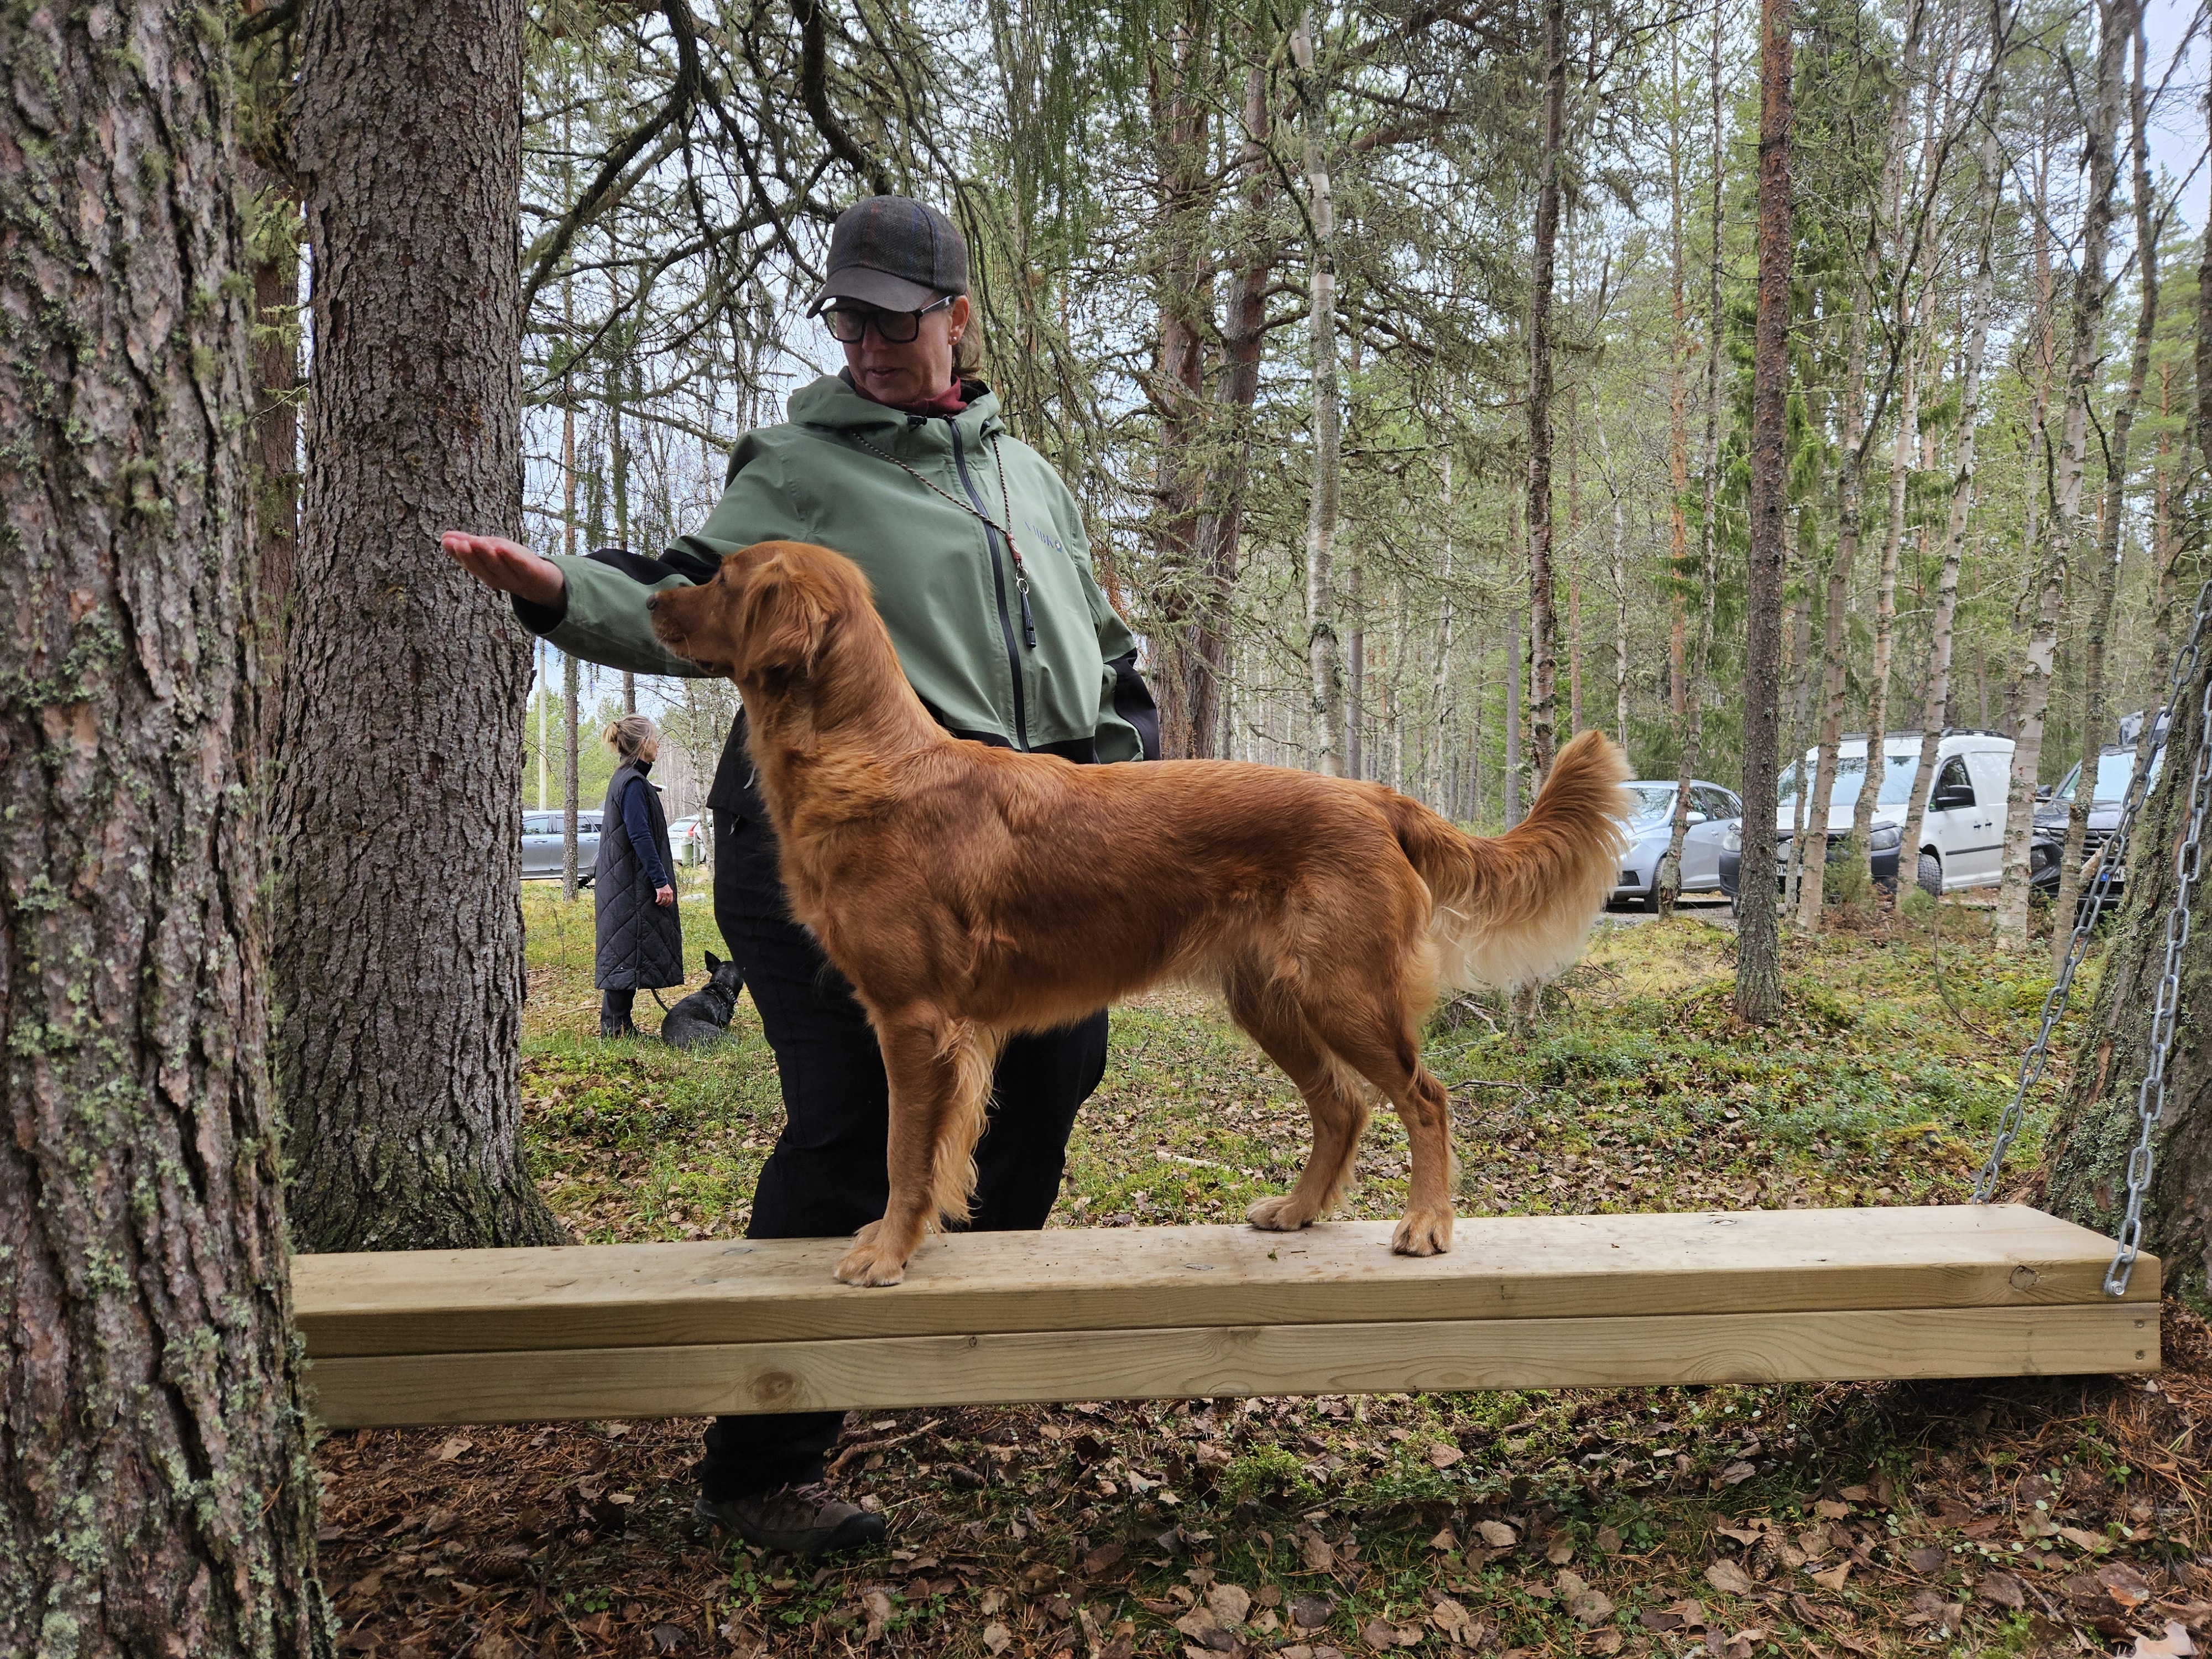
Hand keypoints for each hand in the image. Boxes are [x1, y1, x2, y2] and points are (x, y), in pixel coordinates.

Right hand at [442, 531, 565, 606]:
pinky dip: (512, 559)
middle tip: (459, 543)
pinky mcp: (533, 575)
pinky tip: (503, 548)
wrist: (546, 583)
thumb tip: (444, 536)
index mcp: (486, 572)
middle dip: (469, 555)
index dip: (457, 554)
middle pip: (482, 567)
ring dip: (487, 555)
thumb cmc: (515, 564)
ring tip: (476, 542)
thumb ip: (470, 543)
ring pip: (499, 567)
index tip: (445, 542)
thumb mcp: (492, 550)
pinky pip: (521, 567)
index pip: (469, 563)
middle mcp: (498, 578)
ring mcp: (515, 578)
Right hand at [655, 884, 674, 906]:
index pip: (671, 900)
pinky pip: (659, 899)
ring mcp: (664, 893)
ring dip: (660, 903)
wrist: (660, 881)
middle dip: (664, 904)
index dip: (668, 904)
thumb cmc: (664, 885)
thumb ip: (669, 893)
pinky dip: (657, 901)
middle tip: (661, 905)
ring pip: (663, 901)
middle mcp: (668, 894)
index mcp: (671, 893)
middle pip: (666, 901)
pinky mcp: (660, 893)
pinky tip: (656, 901)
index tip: (666, 906)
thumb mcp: (668, 889)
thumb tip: (668, 898)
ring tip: (658, 904)